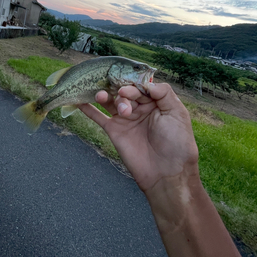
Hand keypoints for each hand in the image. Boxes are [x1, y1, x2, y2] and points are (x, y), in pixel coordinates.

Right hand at [79, 83, 198, 192]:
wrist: (166, 173)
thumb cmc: (177, 143)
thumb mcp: (177, 113)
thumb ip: (164, 93)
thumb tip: (146, 83)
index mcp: (156, 102)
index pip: (141, 86)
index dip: (135, 84)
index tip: (131, 89)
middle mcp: (140, 108)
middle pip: (125, 91)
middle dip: (122, 91)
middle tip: (123, 96)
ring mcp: (125, 119)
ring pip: (111, 101)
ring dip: (105, 94)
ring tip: (102, 96)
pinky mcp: (114, 130)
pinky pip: (98, 117)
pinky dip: (88, 109)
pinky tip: (79, 100)